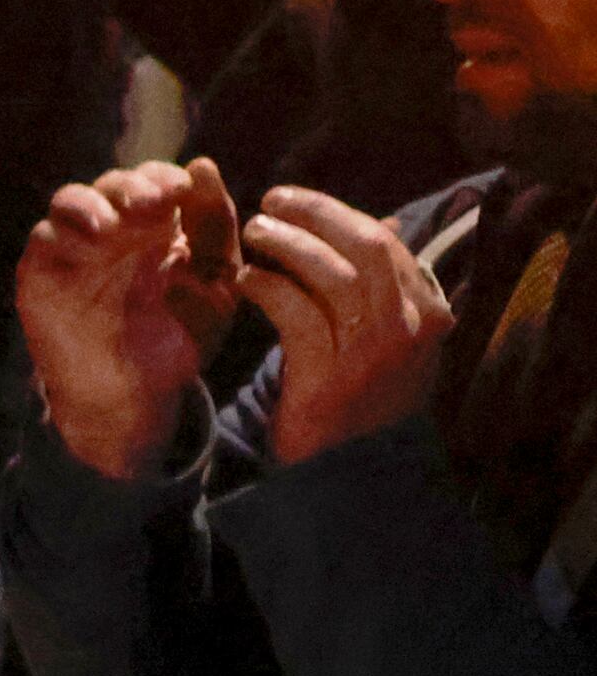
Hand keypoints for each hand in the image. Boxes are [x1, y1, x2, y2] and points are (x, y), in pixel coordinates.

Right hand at [17, 158, 244, 476]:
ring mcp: (74, 250)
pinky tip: (93, 239)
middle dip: (133, 186)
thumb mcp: (217, 280)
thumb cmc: (179, 337)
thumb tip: (202, 165)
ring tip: (116, 219)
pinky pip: (44, 237)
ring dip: (94, 201)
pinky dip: (64, 230)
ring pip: (71, 199)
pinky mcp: (42, 273)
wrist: (140, 395)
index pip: (155, 180)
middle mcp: (114, 231)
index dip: (165, 177)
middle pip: (113, 183)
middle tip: (155, 201)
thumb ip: (216, 226)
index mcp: (156, 226)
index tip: (183, 190)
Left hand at [235, 187, 452, 463]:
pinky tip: (246, 279)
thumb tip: (384, 223)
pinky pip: (298, 314)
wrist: (347, 474)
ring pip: (334, 275)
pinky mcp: (331, 379)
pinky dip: (269, 288)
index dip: (338, 214)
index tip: (297, 201)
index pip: (387, 245)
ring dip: (289, 245)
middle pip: (367, 248)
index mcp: (429, 314)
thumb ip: (385, 286)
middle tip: (272, 201)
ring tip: (255, 233)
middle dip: (317, 215)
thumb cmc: (361, 398)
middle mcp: (411, 330)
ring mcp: (375, 356)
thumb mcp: (388, 340)